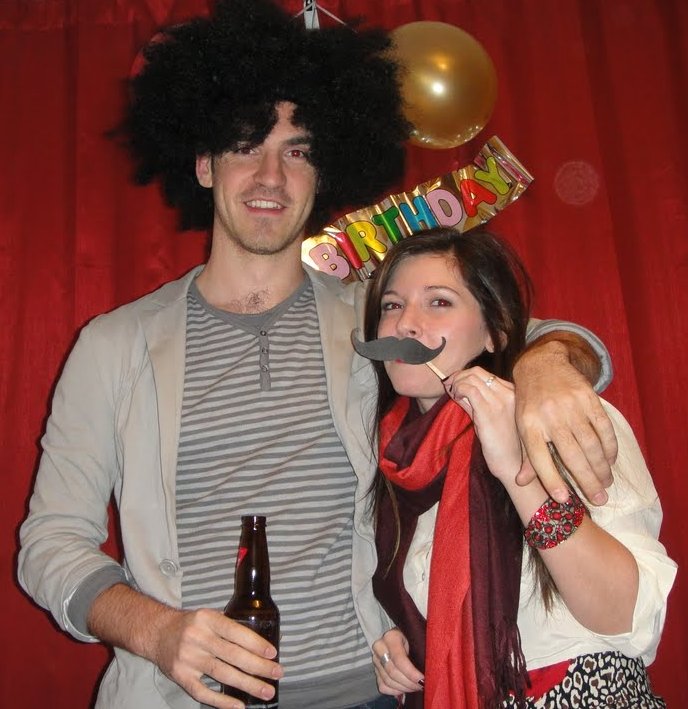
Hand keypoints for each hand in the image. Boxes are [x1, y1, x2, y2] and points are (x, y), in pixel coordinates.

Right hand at [152, 607, 281, 707]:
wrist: (157, 633)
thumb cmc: (191, 624)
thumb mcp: (208, 616)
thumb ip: (229, 625)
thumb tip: (260, 641)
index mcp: (207, 619)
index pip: (236, 632)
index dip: (256, 644)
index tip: (273, 654)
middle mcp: (197, 638)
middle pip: (233, 655)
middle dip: (258, 666)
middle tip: (277, 673)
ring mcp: (188, 659)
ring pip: (223, 674)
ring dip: (248, 684)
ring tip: (266, 691)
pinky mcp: (181, 677)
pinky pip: (203, 692)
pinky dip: (222, 701)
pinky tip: (239, 705)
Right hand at [372, 628, 423, 696]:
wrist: (402, 637)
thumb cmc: (412, 637)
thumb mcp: (416, 638)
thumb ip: (421, 649)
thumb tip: (430, 669)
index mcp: (391, 637)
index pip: (399, 659)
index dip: (411, 673)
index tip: (423, 680)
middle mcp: (379, 648)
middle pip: (392, 672)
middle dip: (409, 683)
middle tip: (421, 686)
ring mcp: (376, 660)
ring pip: (387, 681)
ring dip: (403, 688)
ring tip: (416, 688)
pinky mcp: (375, 670)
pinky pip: (383, 686)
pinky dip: (395, 691)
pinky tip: (405, 690)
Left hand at [443, 366, 521, 482]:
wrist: (512, 464)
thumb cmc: (502, 444)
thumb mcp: (490, 417)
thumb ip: (476, 402)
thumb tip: (458, 389)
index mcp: (513, 393)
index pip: (486, 374)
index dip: (466, 375)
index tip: (455, 383)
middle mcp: (509, 393)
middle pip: (477, 372)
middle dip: (459, 376)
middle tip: (449, 386)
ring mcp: (500, 401)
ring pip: (472, 379)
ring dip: (456, 383)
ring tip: (451, 393)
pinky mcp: (489, 411)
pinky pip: (469, 389)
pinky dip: (458, 389)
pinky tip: (455, 398)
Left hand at [512, 338, 616, 504]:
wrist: (541, 365)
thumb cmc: (530, 404)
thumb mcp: (522, 427)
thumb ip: (526, 456)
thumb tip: (521, 483)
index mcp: (529, 426)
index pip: (539, 458)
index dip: (551, 480)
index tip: (563, 499)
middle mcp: (549, 417)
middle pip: (571, 456)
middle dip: (587, 481)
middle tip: (599, 500)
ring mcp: (570, 406)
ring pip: (591, 445)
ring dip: (601, 468)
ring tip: (606, 483)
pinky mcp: (588, 398)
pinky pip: (604, 428)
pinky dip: (610, 448)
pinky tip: (610, 461)